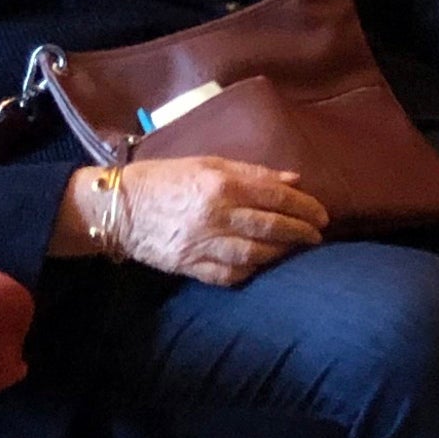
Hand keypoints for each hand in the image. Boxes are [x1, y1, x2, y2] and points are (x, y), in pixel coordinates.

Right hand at [112, 156, 327, 286]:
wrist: (117, 208)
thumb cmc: (164, 178)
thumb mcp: (207, 163)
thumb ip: (252, 172)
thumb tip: (294, 179)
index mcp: (220, 184)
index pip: (276, 196)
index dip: (305, 206)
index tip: (322, 214)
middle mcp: (214, 215)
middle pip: (271, 227)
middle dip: (301, 232)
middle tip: (317, 235)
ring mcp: (201, 244)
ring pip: (255, 254)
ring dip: (282, 253)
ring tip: (296, 249)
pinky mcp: (189, 266)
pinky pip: (229, 274)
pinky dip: (251, 270)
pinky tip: (263, 264)